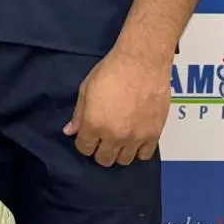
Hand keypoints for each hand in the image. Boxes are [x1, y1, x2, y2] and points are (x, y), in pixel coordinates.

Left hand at [63, 48, 170, 166]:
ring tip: (118, 139)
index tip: (87, 135)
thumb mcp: (86, 89)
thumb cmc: (110, 71)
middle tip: (102, 138)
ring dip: (118, 152)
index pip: (84, 149)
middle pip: (104, 159)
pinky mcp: (154, 134)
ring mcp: (136, 137)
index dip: (83, 143)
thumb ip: (78, 114)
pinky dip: (138, 150)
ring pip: (124, 161)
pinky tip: (134, 139)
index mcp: (94, 124)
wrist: (142, 63)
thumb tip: (69, 131)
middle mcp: (114, 135)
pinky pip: (145, 155)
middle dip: (99, 151)